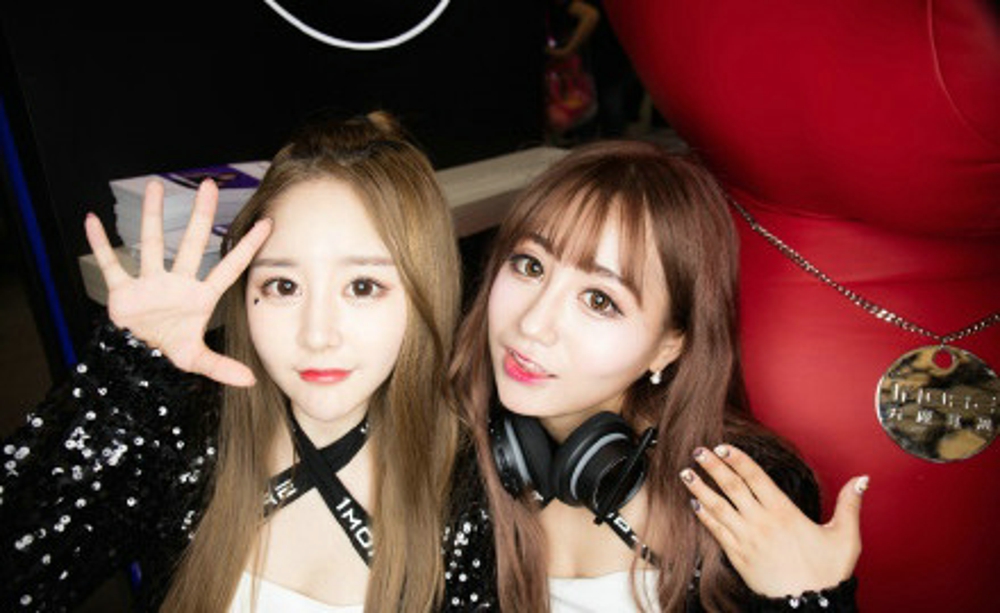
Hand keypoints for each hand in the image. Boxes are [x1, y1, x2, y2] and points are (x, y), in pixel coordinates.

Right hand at [84, 179, 270, 386]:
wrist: (136, 354)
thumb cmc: (169, 347)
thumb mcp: (196, 359)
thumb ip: (221, 366)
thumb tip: (249, 380)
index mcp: (199, 296)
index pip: (229, 267)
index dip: (247, 247)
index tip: (268, 224)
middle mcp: (177, 282)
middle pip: (191, 244)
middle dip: (200, 216)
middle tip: (209, 185)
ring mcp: (150, 282)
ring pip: (151, 244)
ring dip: (152, 217)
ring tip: (156, 187)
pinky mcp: (123, 290)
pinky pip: (111, 264)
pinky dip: (100, 245)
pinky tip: (93, 221)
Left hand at [680, 444, 865, 597]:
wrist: (808, 608)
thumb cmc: (826, 574)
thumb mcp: (845, 537)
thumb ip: (850, 505)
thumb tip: (861, 480)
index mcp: (784, 513)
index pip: (755, 477)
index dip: (737, 459)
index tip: (723, 446)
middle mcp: (761, 523)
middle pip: (731, 487)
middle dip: (712, 467)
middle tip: (698, 451)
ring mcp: (746, 539)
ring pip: (718, 508)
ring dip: (700, 489)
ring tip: (686, 474)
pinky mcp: (738, 557)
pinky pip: (717, 532)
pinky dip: (705, 517)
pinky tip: (695, 505)